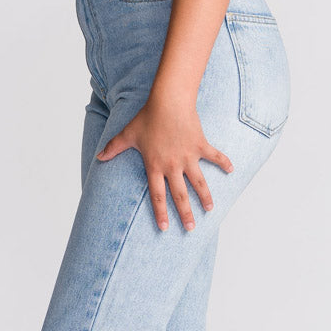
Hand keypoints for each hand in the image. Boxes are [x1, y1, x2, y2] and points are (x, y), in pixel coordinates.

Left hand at [96, 96, 233, 231]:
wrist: (168, 102)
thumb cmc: (147, 117)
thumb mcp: (128, 134)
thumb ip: (113, 148)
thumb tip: (98, 157)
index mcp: (155, 166)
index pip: (158, 195)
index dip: (161, 213)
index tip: (165, 228)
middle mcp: (173, 165)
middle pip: (180, 195)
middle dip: (186, 213)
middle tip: (191, 228)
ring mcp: (188, 156)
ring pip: (199, 182)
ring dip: (205, 197)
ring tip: (210, 209)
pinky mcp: (200, 145)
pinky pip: (214, 156)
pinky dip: (224, 162)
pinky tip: (232, 170)